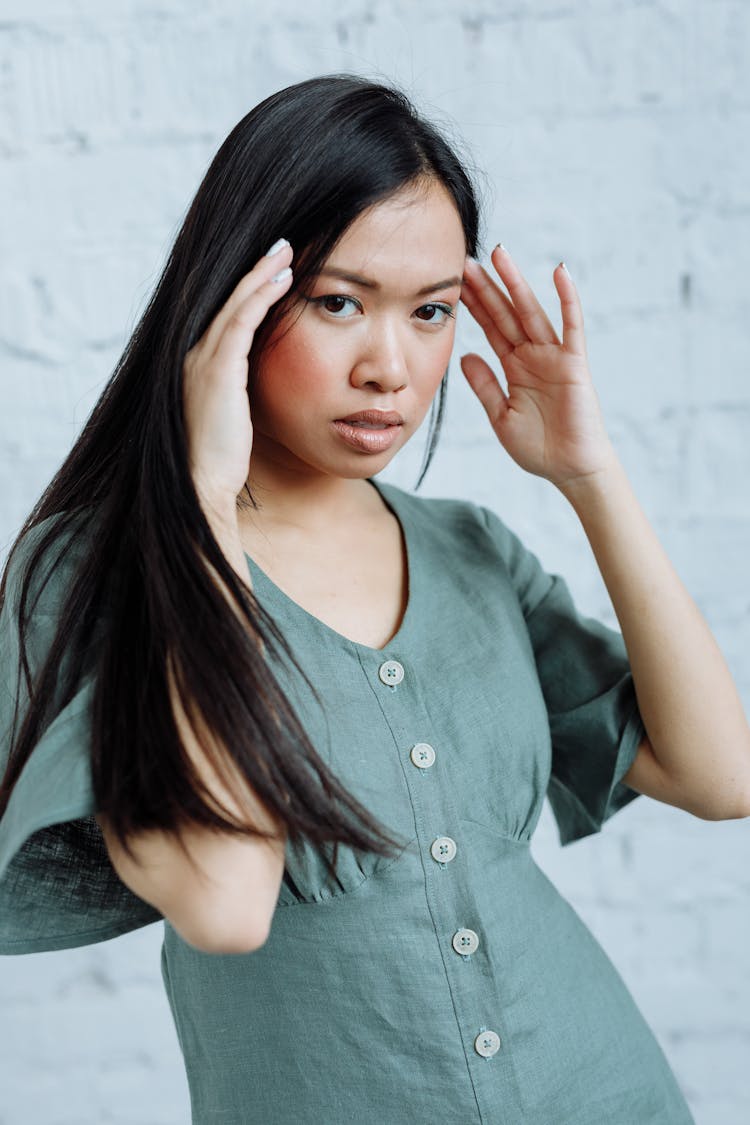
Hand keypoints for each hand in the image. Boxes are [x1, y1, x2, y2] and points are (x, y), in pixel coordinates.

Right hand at [182, 239, 293, 523]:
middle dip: (256, 270)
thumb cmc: (220, 459)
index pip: (226, 315)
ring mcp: (202, 359)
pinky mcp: (218, 370)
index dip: (248, 288)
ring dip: (262, 274)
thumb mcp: (231, 416)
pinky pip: (241, 321)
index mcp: (198, 365)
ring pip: (236, 303)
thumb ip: (240, 392)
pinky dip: (261, 297)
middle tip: (282, 245)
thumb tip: (258, 387)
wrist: (202, 482)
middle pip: (228, 300)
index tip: (273, 269)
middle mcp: (195, 355)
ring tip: (287, 252)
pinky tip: (282, 280)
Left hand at [459, 245, 617, 489]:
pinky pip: (571, 325)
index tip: (452, 282)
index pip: (490, 327)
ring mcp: (554, 356)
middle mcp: (533, 355)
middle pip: (505, 313)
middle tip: (465, 260)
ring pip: (531, 312)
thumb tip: (466, 356)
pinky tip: (559, 272)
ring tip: (499, 254)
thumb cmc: (539, 447)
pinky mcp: (574, 363)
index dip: (473, 305)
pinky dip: (567, 299)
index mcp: (514, 367)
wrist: (569, 470)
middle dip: (486, 287)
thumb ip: (485, 385)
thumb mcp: (501, 416)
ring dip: (516, 283)